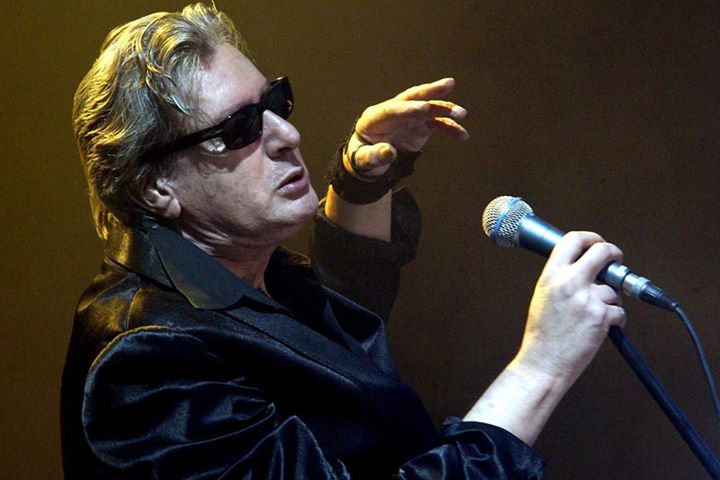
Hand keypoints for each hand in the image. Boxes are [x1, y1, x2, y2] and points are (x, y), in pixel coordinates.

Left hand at [347, 78, 468, 175]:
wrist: (370, 159)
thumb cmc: (363, 156)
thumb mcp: (363, 159)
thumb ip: (374, 156)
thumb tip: (389, 152)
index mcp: (376, 117)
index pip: (393, 109)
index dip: (408, 108)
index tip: (424, 108)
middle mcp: (395, 112)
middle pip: (413, 97)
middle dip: (430, 90)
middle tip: (448, 84)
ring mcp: (410, 117)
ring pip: (430, 108)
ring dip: (446, 110)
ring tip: (462, 114)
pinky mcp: (421, 125)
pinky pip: (438, 123)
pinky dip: (450, 128)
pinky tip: (463, 135)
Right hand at [514, 231, 626, 383]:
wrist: (543, 363)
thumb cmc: (542, 334)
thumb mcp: (543, 296)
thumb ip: (561, 277)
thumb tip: (582, 265)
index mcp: (551, 275)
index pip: (573, 240)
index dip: (591, 238)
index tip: (597, 243)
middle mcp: (569, 283)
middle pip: (602, 251)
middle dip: (614, 254)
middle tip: (616, 261)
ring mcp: (587, 299)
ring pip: (613, 289)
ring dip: (610, 301)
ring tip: (592, 316)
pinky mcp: (602, 317)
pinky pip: (619, 311)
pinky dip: (615, 319)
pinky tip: (599, 328)